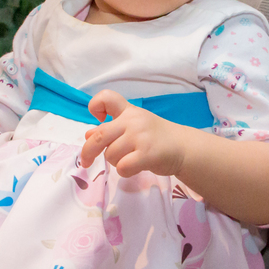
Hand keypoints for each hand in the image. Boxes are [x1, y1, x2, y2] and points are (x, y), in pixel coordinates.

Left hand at [80, 89, 196, 177]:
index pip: (106, 97)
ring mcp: (140, 137)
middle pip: (99, 136)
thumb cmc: (155, 137)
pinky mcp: (147, 154)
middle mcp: (133, 121)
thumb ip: (111, 129)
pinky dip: (124, 171)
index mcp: (128, 111)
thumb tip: (87, 135)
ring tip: (129, 159)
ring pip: (110, 155)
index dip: (95, 106)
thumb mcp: (133, 127)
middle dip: (88, 151)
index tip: (98, 119)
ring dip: (115, 162)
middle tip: (85, 162)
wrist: (183, 147)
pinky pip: (122, 167)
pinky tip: (134, 168)